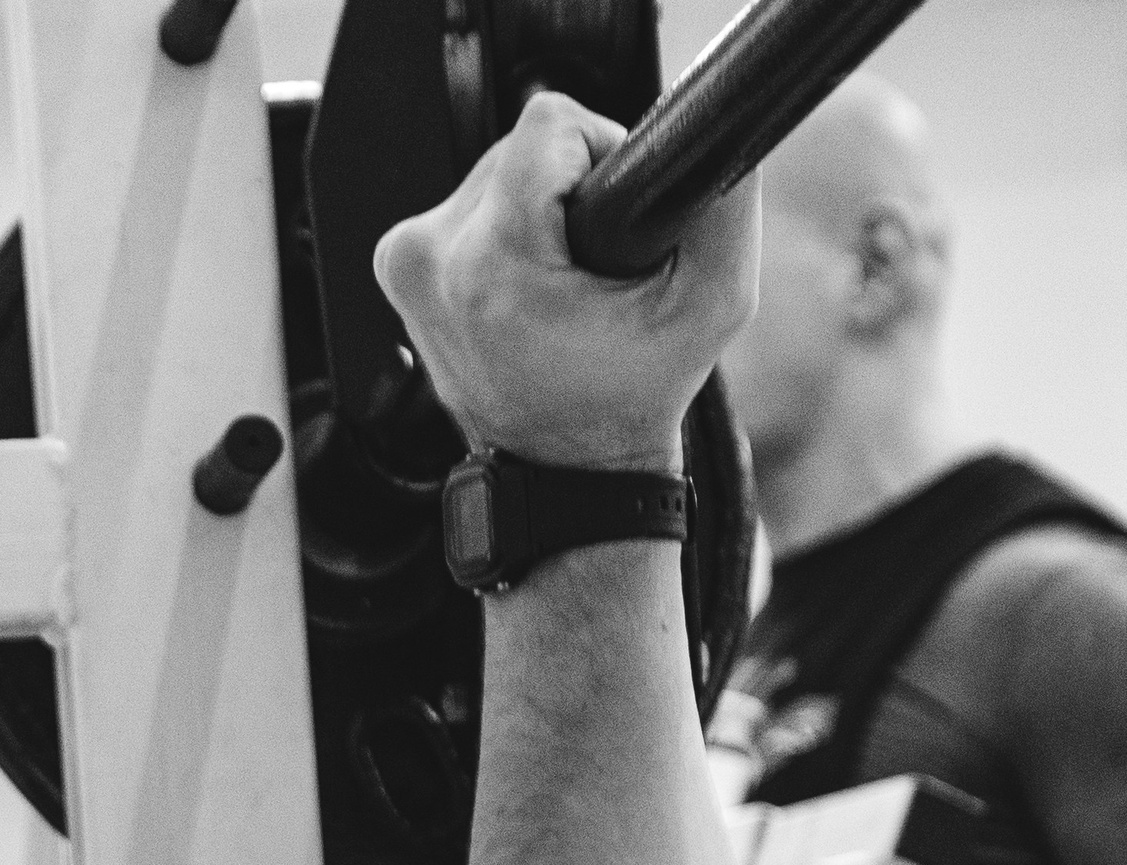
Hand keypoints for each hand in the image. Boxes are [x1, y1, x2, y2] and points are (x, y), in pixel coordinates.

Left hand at [372, 91, 760, 468]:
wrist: (569, 478)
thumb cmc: (630, 402)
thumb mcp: (711, 306)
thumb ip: (726, 207)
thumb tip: (716, 136)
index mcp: (491, 263)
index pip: (550, 124)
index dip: (600, 154)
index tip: (611, 223)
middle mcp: (432, 259)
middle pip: (516, 148)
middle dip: (565, 190)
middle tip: (589, 270)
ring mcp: (407, 267)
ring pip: (492, 177)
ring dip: (535, 213)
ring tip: (559, 289)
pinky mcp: (400, 272)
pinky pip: (465, 211)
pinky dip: (503, 236)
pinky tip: (528, 292)